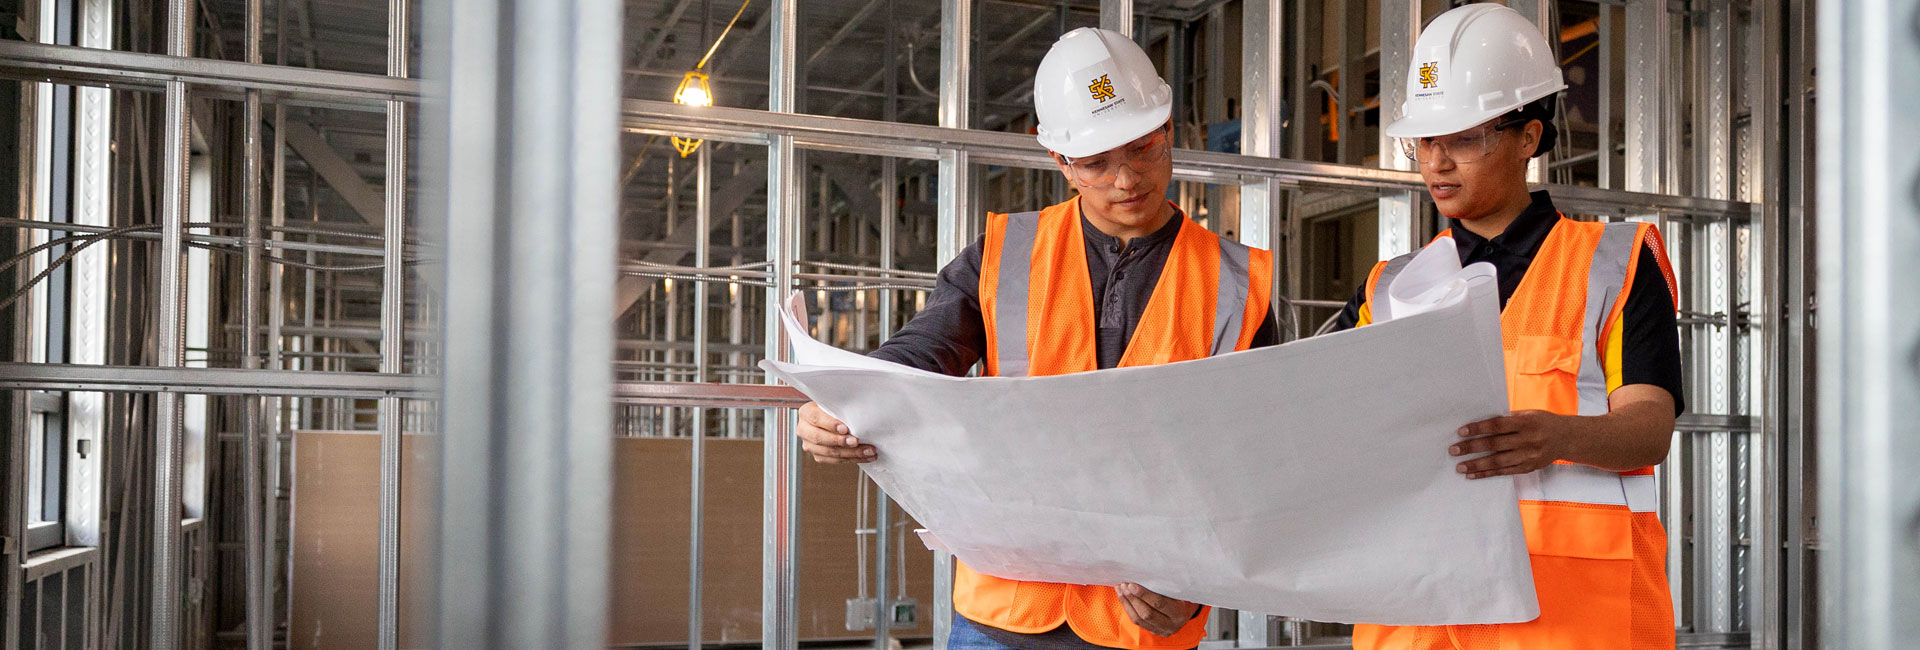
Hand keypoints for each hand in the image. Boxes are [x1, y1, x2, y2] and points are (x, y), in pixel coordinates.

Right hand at [796, 401, 876, 463]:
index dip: (830, 424)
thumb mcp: (834, 403)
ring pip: (829, 452)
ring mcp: (809, 445)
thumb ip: (840, 407)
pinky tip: (866, 456)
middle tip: (856, 441)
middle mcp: (804, 430)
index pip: (816, 418)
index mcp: (806, 413)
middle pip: (820, 438)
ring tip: (868, 450)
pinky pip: (835, 460)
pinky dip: (852, 459)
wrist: (831, 417)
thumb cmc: (835, 408)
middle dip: (840, 441)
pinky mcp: (819, 456)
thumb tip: (857, 414)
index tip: (845, 428)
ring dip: (851, 453)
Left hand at [1115, 582, 1199, 637]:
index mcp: (1179, 613)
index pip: (1159, 604)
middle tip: (1125, 585)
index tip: (1132, 584)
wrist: (1187, 612)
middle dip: (1133, 598)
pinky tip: (1123, 597)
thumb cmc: (1183, 596)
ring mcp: (1161, 630)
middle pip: (1147, 613)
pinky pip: (1136, 621)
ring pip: (1139, 619)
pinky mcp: (1153, 631)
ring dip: (1127, 603)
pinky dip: (1128, 608)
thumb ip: (1169, 584)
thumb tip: (1151, 570)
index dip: (1144, 594)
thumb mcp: (1181, 590)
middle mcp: (1171, 624)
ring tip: (1121, 589)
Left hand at [1450, 410, 1574, 478]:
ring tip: (1459, 467)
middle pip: (1495, 444)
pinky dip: (1487, 473)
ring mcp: (1529, 456)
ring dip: (1476, 465)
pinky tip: (1473, 474)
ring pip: (1498, 461)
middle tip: (1453, 450)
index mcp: (1526, 423)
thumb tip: (1480, 424)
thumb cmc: (1542, 422)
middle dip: (1472, 448)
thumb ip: (1507, 419)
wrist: (1566, 438)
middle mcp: (1528, 440)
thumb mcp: (1528, 414)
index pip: (1498, 425)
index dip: (1479, 428)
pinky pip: (1504, 472)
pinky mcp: (1528, 467)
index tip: (1461, 431)